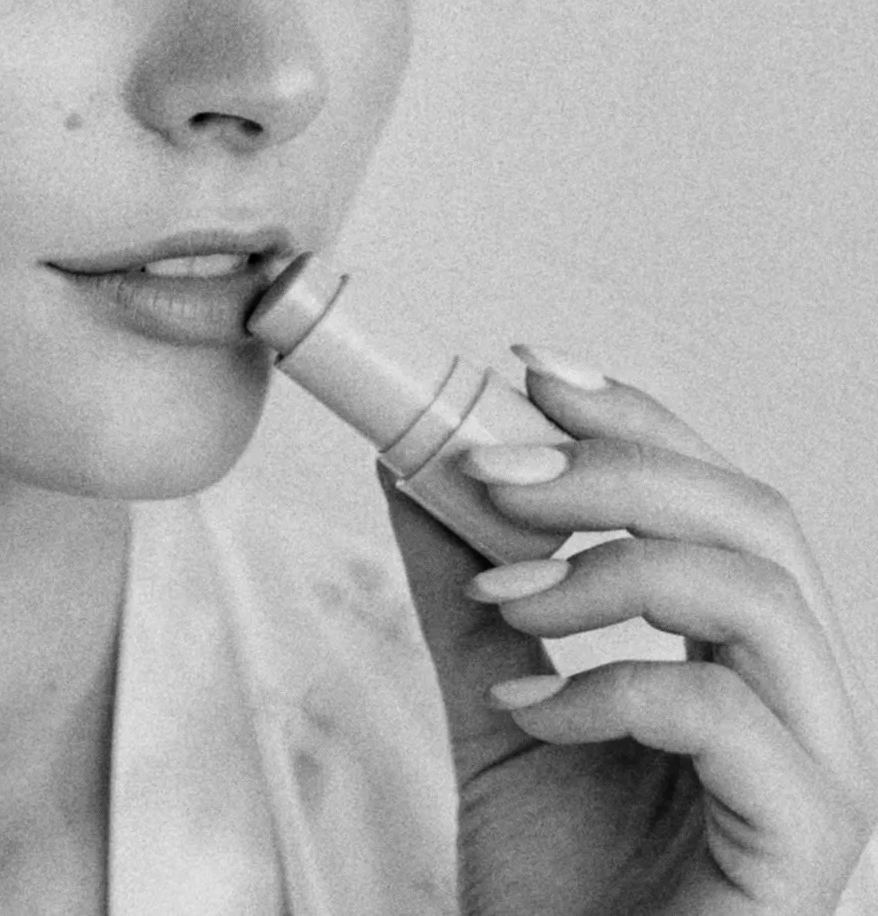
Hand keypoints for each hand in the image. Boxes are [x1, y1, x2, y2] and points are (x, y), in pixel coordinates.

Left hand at [381, 350, 877, 914]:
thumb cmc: (555, 888)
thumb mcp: (495, 705)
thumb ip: (468, 590)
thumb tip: (411, 468)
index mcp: (742, 651)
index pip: (713, 491)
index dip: (632, 416)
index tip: (526, 366)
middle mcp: (799, 692)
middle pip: (751, 515)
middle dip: (617, 466)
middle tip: (497, 464)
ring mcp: (819, 765)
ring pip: (758, 592)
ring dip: (610, 564)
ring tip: (504, 592)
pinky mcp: (807, 839)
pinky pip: (728, 715)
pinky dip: (613, 688)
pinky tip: (534, 715)